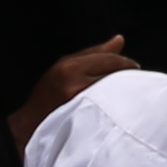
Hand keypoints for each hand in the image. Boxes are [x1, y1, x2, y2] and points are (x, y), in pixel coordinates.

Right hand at [20, 41, 136, 133]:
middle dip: (127, 77)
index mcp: (70, 68)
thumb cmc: (47, 95)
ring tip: (127, 93)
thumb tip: (119, 40)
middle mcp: (76, 85)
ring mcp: (80, 105)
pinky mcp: (84, 122)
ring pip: (113, 93)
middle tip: (135, 80)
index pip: (110, 60)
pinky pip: (108, 110)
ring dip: (123, 92)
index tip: (135, 67)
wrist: (31, 127)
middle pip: (114, 77)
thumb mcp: (66, 66)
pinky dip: (115, 107)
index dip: (126, 63)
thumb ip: (94, 53)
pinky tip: (118, 107)